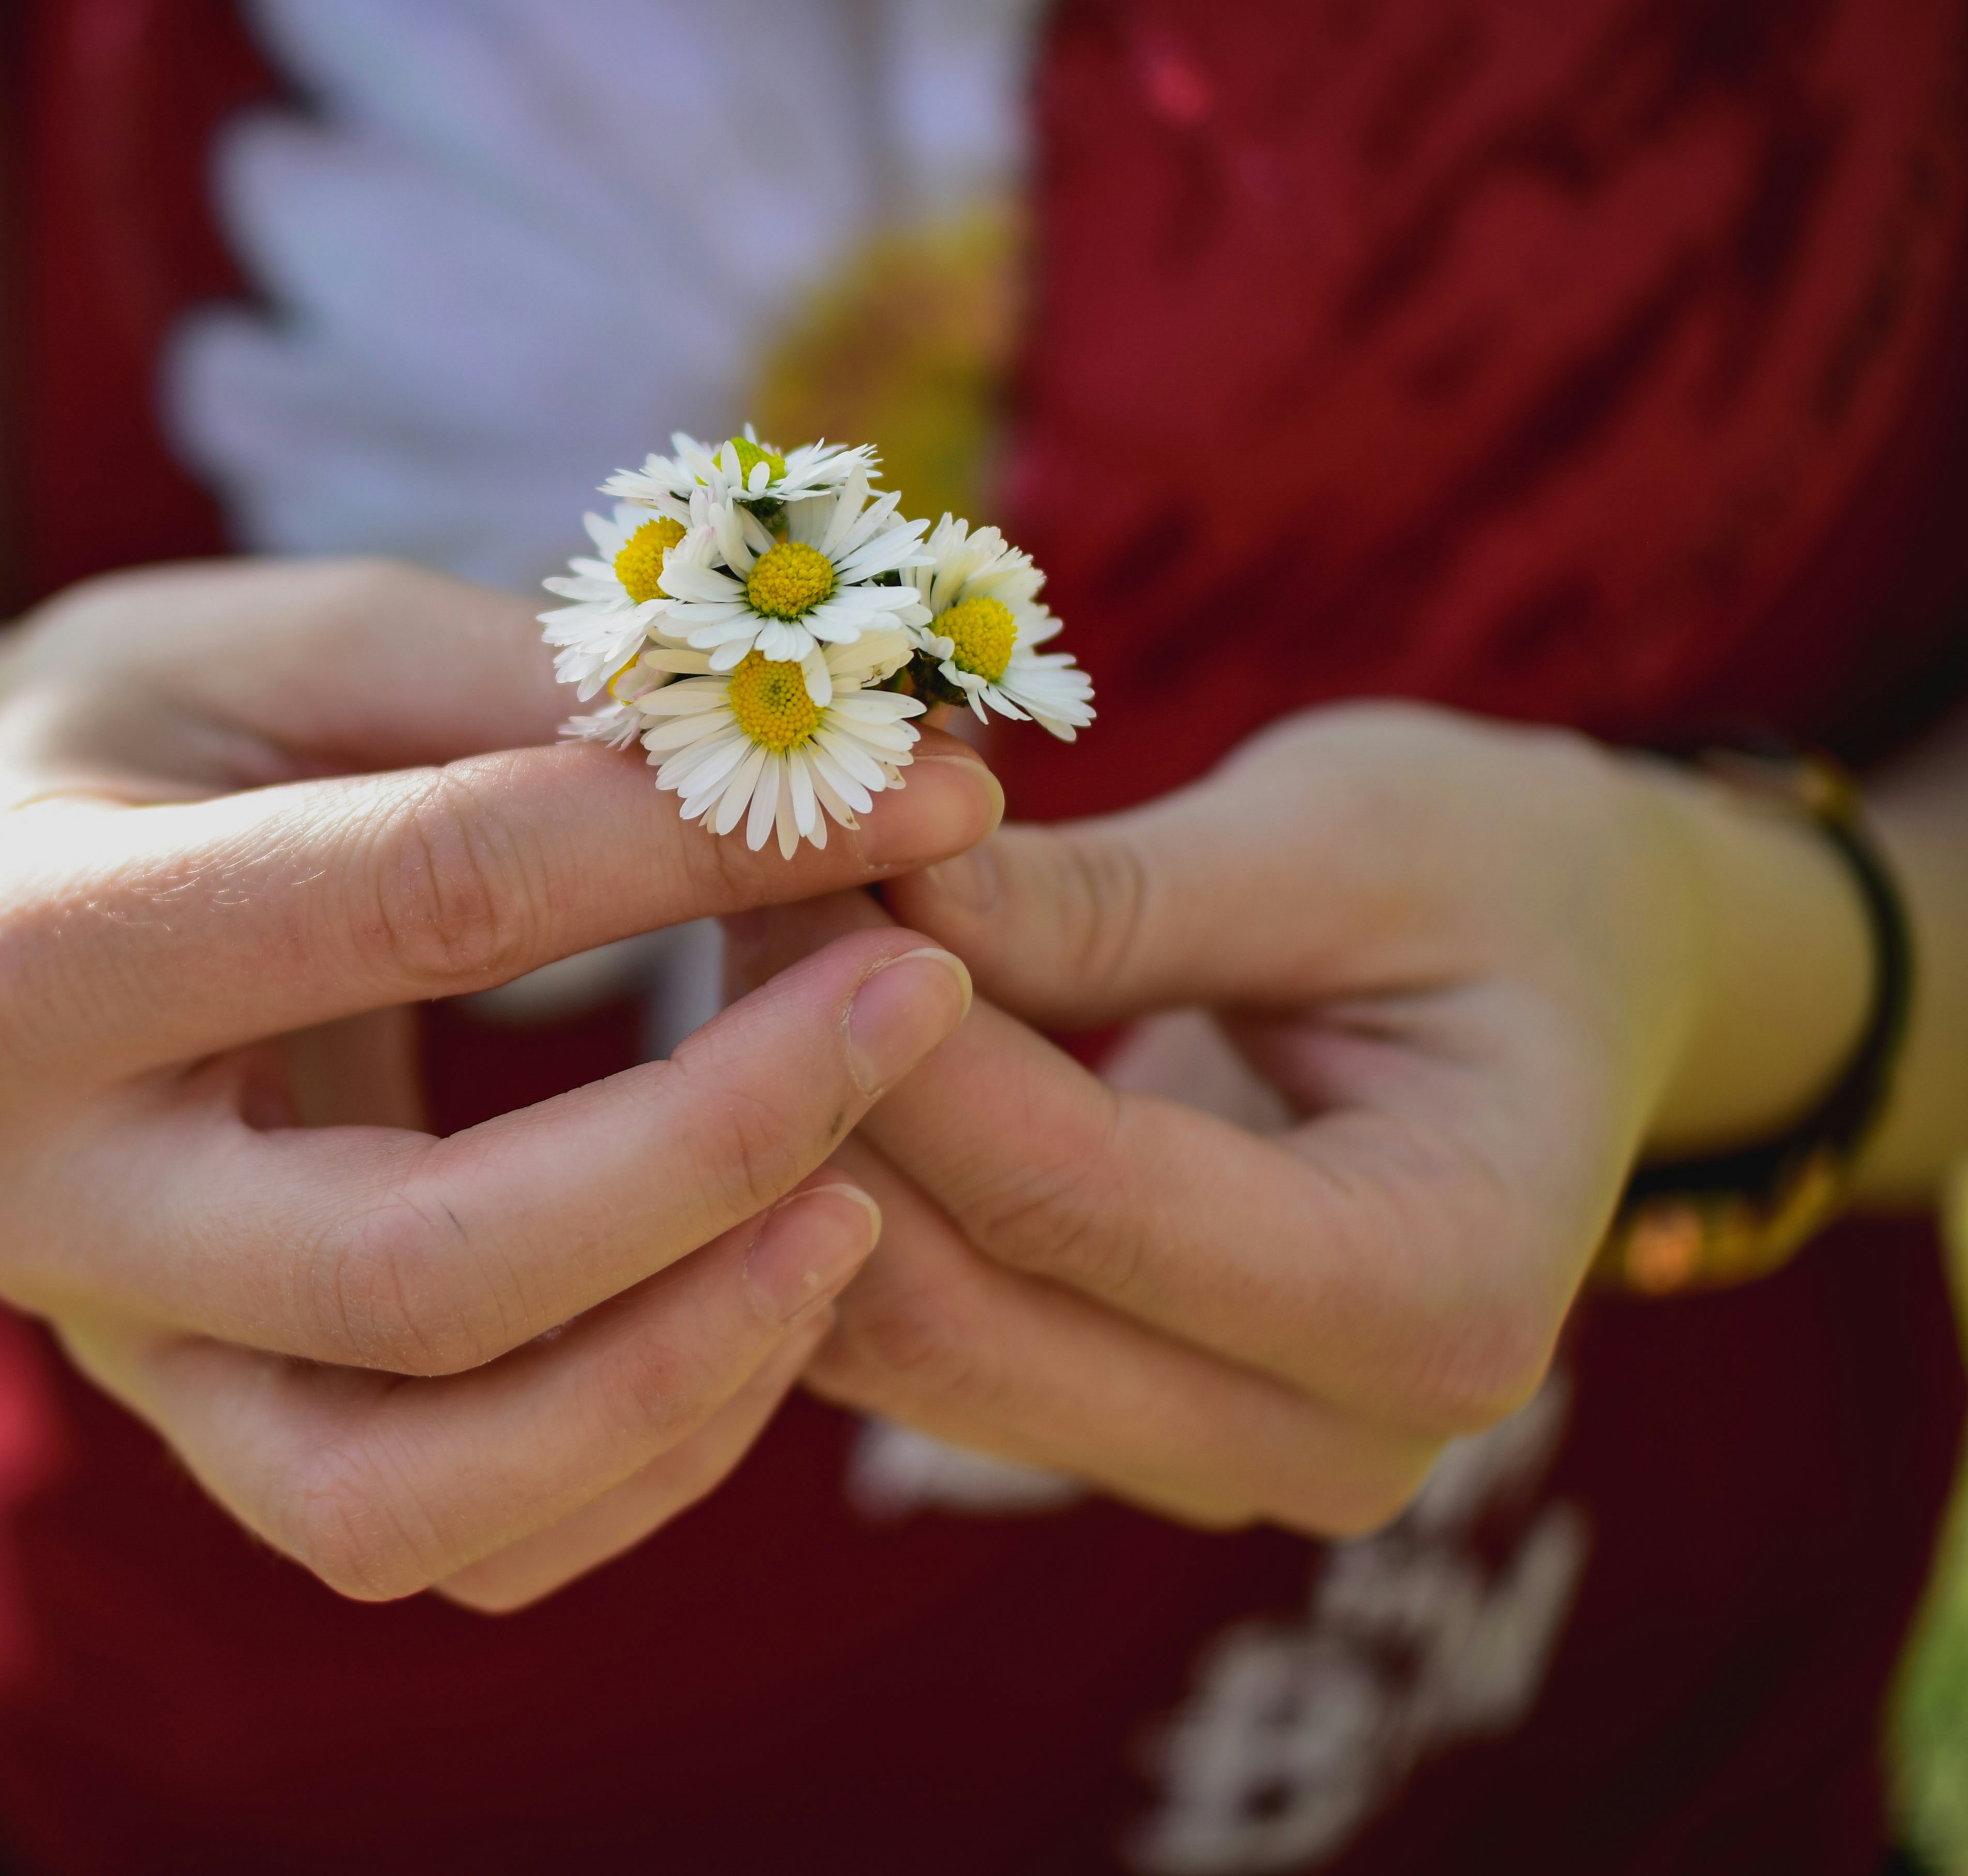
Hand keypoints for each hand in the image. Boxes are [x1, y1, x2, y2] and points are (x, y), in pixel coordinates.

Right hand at [0, 559, 1000, 1604]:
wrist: (2, 903)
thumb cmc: (171, 733)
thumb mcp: (310, 642)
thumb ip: (537, 692)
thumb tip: (843, 754)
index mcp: (22, 948)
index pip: (417, 908)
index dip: (690, 850)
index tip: (919, 789)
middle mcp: (45, 1201)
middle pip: (410, 1275)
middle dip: (709, 1154)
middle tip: (910, 1008)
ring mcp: (130, 1360)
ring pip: (413, 1497)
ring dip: (681, 1366)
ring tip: (858, 1207)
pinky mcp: (220, 1449)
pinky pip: (453, 1543)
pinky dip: (641, 1454)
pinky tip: (760, 1299)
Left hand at [732, 701, 1869, 1535]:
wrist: (1568, 982)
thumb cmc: (1490, 879)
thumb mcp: (1339, 840)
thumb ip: (1109, 900)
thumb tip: (882, 899)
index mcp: (1441, 1298)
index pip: (1074, 1197)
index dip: (898, 1041)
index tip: (789, 876)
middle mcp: (1331, 1440)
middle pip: (964, 1305)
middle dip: (816, 1097)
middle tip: (734, 891)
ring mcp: (1214, 1462)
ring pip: (903, 1346)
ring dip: (794, 1150)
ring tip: (757, 938)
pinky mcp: (1115, 1432)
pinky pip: (907, 1344)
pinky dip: (825, 1198)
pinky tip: (791, 1042)